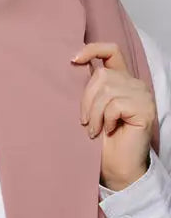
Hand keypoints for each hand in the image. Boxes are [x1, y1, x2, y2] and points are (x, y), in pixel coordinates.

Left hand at [72, 42, 155, 190]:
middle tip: (84, 121)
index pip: (111, 50)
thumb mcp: (92, 106)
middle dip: (87, 98)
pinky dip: (105, 119)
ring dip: (94, 112)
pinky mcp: (145, 109)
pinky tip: (108, 131)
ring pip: (107, 90)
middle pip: (102, 74)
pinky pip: (115, 105)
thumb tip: (72, 62)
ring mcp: (142, 96)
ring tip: (93, 129)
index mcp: (122, 79)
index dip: (92, 49)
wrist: (116, 167)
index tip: (73, 60)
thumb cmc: (101, 139)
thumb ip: (91, 86)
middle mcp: (135, 84)